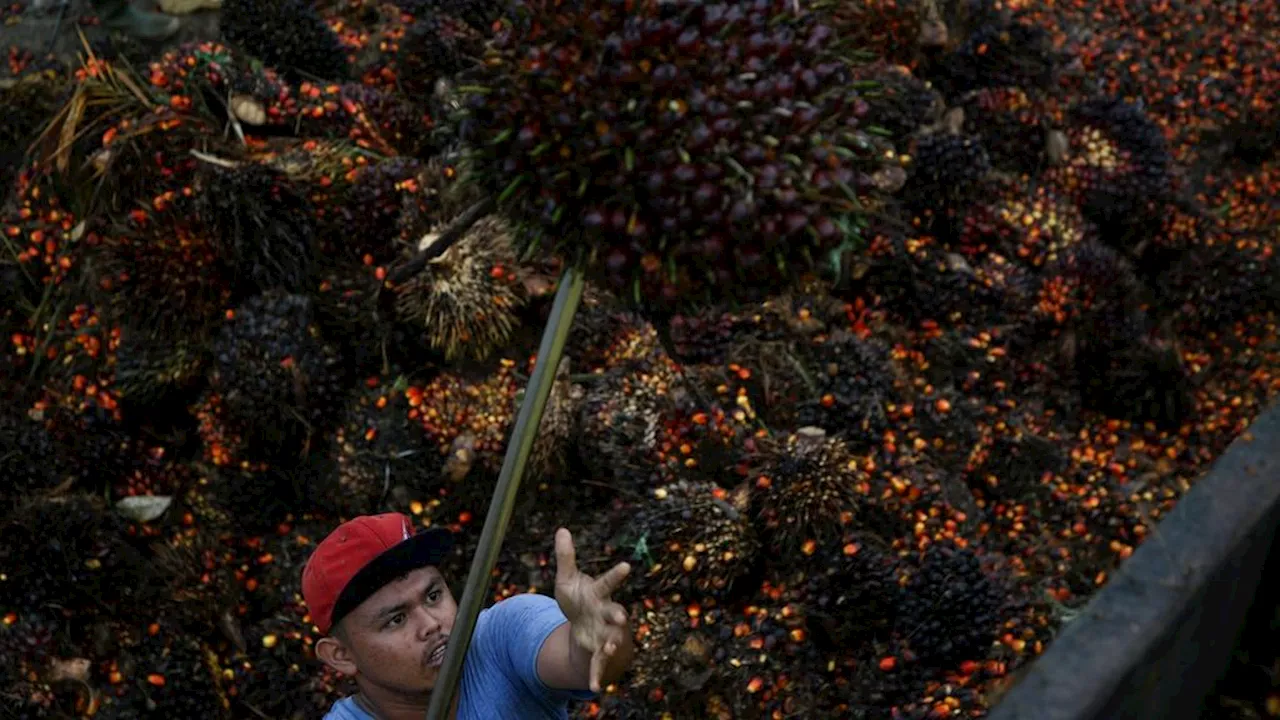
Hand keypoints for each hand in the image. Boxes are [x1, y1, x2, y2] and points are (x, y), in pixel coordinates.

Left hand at [553, 527, 630, 692]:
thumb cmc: (580, 598)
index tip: (627, 566)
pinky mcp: (599, 651)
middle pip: (616, 613)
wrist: (586, 626)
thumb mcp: (568, 579)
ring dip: (611, 643)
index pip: (608, 582)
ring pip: (612, 639)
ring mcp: (606, 633)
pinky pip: (600, 664)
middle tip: (622, 614)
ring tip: (610, 647)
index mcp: (600, 594)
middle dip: (618, 614)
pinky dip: (598, 675)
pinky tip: (596, 688)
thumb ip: (566, 557)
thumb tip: (562, 529)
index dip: (617, 575)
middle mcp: (608, 613)